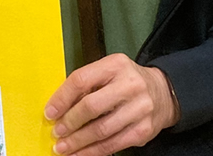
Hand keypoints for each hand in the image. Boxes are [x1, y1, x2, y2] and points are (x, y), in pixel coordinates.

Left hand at [45, 54, 179, 155]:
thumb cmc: (126, 81)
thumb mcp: (109, 71)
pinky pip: (113, 145)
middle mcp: (129, 85)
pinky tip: (81, 154)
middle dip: (69, 122)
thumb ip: (88, 83)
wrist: (162, 92)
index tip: (50, 112)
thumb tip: (59, 106)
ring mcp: (139, 109)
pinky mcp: (143, 131)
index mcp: (115, 64)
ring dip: (78, 142)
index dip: (62, 98)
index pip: (82, 79)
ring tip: (63, 147)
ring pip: (101, 130)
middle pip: (91, 107)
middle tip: (56, 132)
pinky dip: (93, 152)